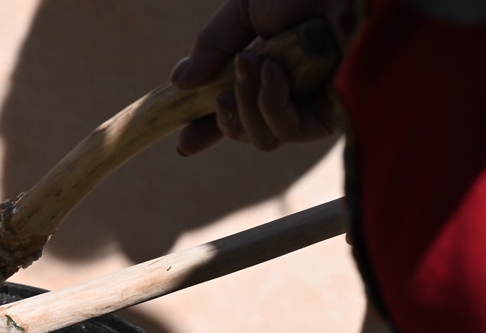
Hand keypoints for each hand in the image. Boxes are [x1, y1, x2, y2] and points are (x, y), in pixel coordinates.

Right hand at [171, 0, 349, 154]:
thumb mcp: (244, 11)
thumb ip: (212, 46)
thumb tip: (179, 83)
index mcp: (269, 70)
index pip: (236, 112)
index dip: (208, 129)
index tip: (184, 141)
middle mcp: (291, 92)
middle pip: (246, 132)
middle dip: (224, 118)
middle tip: (219, 93)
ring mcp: (311, 106)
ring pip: (263, 137)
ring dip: (245, 105)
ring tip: (250, 63)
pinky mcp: (332, 115)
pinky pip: (288, 130)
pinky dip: (270, 103)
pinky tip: (273, 72)